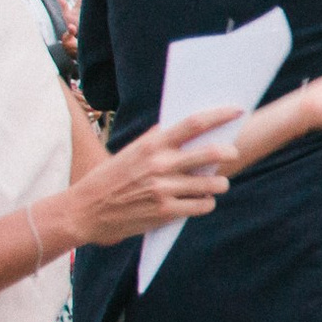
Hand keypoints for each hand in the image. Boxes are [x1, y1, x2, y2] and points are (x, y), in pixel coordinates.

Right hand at [50, 108, 244, 246]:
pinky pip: (203, 205)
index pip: (193, 124)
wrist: (84, 211)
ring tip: (215, 184)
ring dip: (219, 183)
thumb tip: (187, 125)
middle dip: (229, 152)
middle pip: (211, 153)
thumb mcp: (131, 152)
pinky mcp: (166, 211)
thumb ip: (157, 140)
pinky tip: (199, 201)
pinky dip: (206, 202)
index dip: (219, 115)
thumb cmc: (110, 179)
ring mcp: (164, 189)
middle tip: (233, 152)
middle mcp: (160, 165)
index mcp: (151, 145)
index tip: (237, 110)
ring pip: (213, 183)